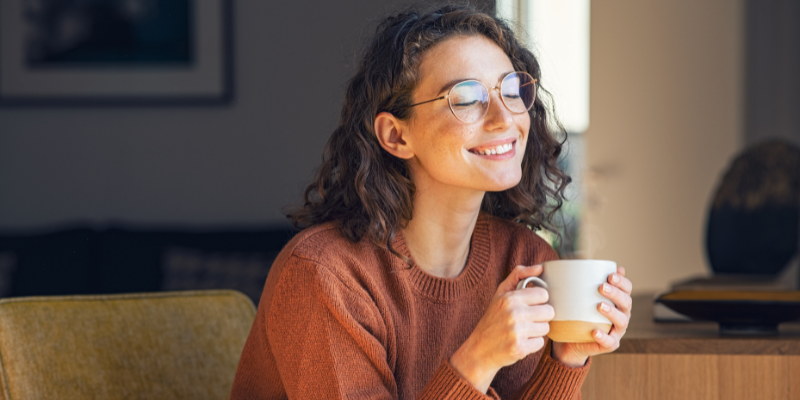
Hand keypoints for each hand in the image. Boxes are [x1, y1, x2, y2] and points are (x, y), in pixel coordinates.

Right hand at [450, 265, 553, 392]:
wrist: (479, 349)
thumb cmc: (492, 319)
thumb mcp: (500, 294)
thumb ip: (518, 275)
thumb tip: (540, 267)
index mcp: (510, 298)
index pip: (543, 294)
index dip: (538, 301)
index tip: (530, 305)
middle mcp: (514, 314)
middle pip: (549, 312)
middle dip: (540, 316)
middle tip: (527, 320)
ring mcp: (517, 332)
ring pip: (546, 328)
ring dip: (537, 331)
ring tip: (522, 331)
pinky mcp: (520, 348)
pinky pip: (540, 343)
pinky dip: (532, 344)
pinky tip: (520, 342)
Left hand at [551, 266, 632, 366]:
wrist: (571, 340)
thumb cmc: (577, 313)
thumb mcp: (579, 296)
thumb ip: (582, 281)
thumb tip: (577, 260)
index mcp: (617, 301)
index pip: (627, 289)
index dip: (622, 282)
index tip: (610, 275)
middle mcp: (621, 314)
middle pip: (626, 302)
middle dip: (616, 293)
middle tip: (601, 287)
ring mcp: (616, 331)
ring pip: (622, 321)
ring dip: (612, 312)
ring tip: (599, 306)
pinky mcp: (609, 344)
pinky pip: (609, 342)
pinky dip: (604, 337)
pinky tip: (595, 331)